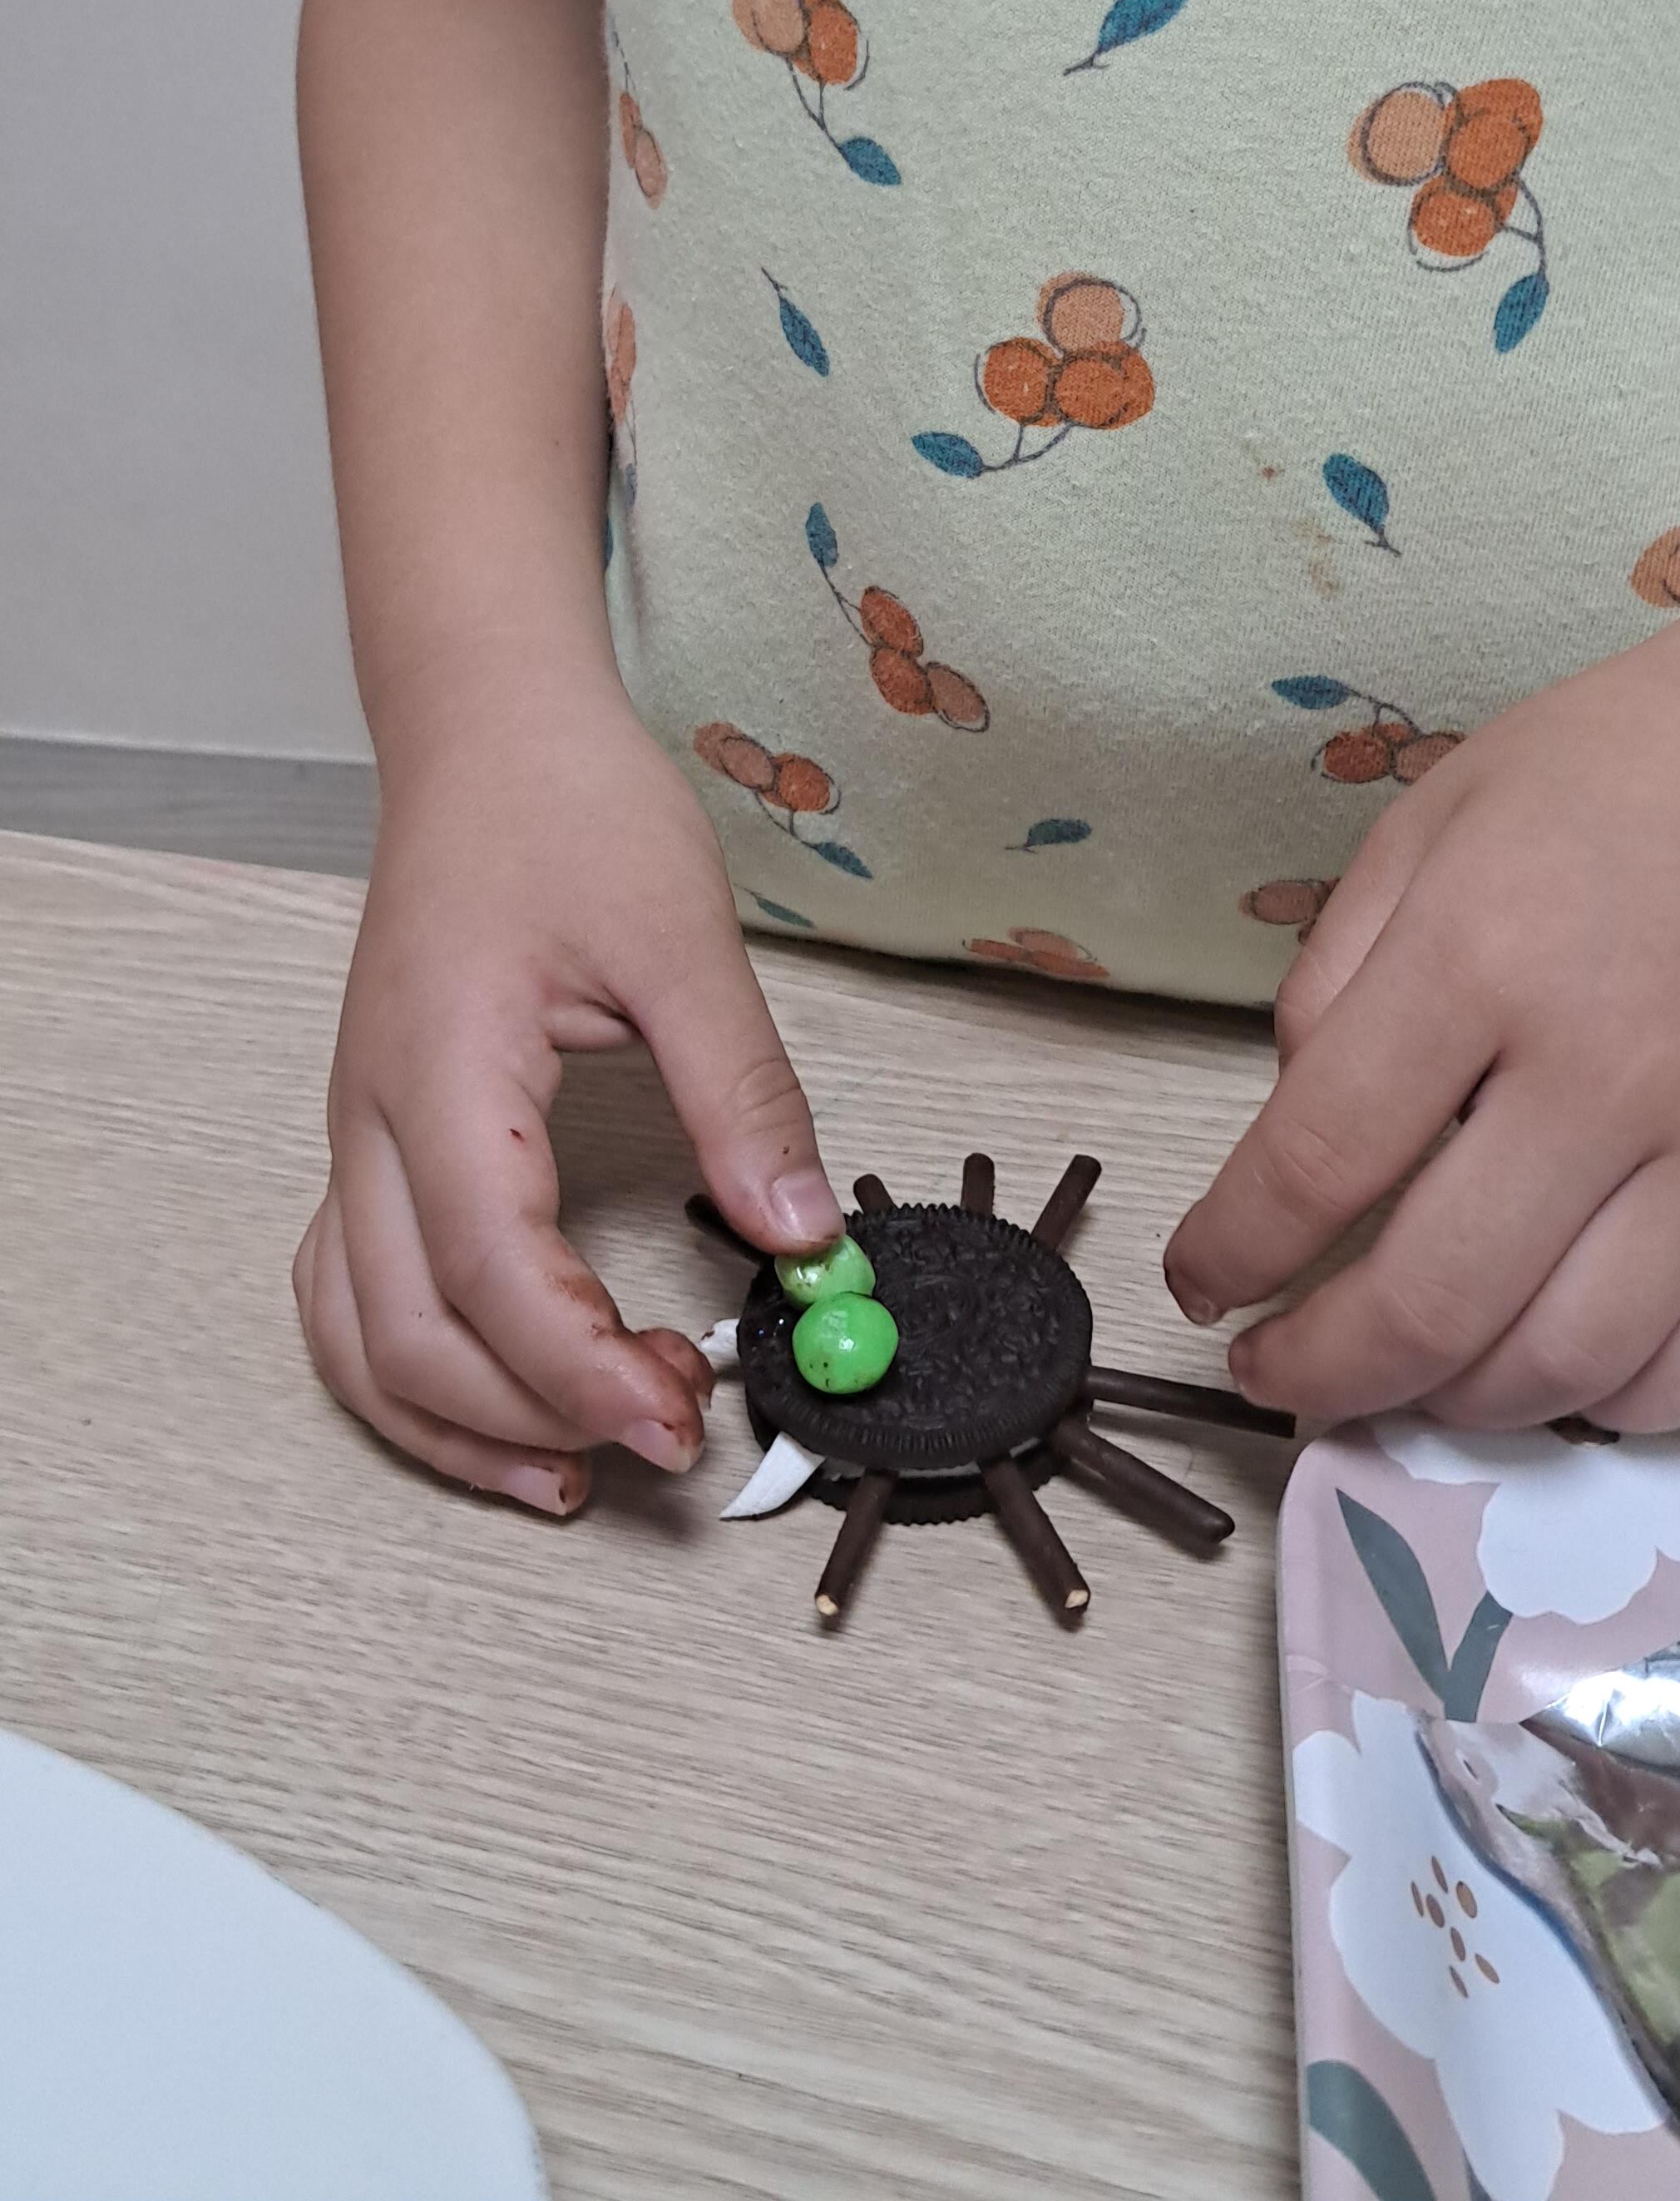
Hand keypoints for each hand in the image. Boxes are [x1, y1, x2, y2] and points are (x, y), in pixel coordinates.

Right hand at [293, 669, 839, 1509]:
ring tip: (575, 1471)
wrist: (486, 730)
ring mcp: (356, 1135)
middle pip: (410, 1333)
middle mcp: (371, 1120)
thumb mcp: (684, 938)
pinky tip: (500, 1403)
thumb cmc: (569, 807)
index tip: (680, 1418)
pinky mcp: (372, 1137)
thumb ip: (744, 1093)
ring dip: (453, 1426)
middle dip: (532, 1417)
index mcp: (442, 1071)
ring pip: (359, 1335)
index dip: (580, 1367)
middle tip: (666, 1436)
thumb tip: (807, 1238)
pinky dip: (414, 1375)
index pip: (494, 1270)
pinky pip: (352, 1293)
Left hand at [1165, 529, 1679, 1431]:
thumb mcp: (1438, 817)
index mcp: (1483, 956)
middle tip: (1275, 1366)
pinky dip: (1611, 1405)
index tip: (1203, 1276)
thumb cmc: (1636, 767)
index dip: (1232, 1248)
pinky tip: (1555, 1366)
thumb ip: (1340, 972)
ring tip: (1403, 1378)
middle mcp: (1607, 1069)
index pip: (1317, 1161)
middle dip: (1319, 1368)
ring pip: (1565, 1367)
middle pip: (1430, 1302)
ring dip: (1452, 1406)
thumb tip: (1296, 1126)